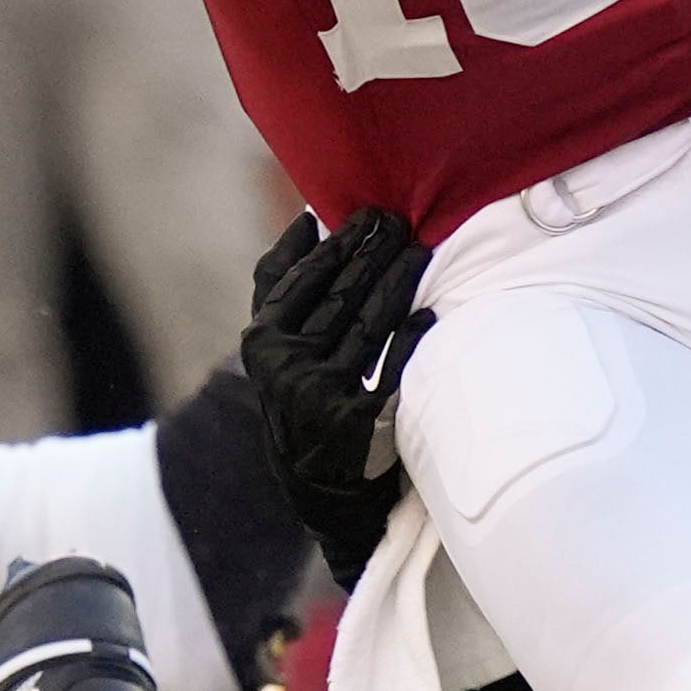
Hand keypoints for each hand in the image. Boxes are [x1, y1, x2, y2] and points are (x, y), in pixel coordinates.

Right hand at [238, 206, 432, 583]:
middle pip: (341, 297)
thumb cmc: (298, 385)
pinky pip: (393, 370)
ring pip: (370, 326)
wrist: (315, 474)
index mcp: (262, 341)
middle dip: (373, 254)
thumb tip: (305, 218)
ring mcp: (324, 396)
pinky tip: (429, 312)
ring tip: (420, 251)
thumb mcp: (273, 339)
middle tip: (399, 221)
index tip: (367, 215)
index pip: (305, 280)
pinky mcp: (360, 423)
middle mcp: (288, 368)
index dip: (339, 244)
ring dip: (399, 283)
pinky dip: (412, 339)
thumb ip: (279, 280)